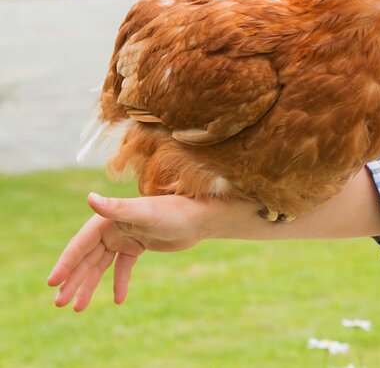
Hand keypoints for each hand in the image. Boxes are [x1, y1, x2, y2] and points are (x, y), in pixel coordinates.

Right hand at [47, 192, 209, 310]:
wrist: (201, 217)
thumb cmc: (174, 211)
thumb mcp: (145, 212)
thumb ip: (117, 208)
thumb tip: (89, 198)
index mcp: (108, 219)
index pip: (80, 245)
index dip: (66, 264)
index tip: (53, 283)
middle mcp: (112, 228)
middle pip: (86, 259)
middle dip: (73, 281)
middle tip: (59, 304)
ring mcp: (124, 238)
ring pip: (101, 266)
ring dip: (89, 286)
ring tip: (78, 308)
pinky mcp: (137, 246)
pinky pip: (122, 268)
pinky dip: (119, 283)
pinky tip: (118, 300)